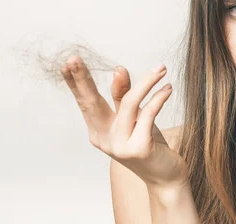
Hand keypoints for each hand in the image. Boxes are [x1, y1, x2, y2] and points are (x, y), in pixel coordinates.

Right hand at [61, 56, 188, 189]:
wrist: (166, 175)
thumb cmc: (148, 143)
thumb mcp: (133, 117)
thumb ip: (123, 96)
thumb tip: (118, 70)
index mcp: (98, 130)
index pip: (84, 102)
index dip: (75, 82)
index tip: (67, 62)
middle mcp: (104, 139)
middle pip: (92, 103)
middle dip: (83, 79)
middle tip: (74, 59)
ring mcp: (120, 146)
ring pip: (129, 104)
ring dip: (146, 82)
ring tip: (161, 69)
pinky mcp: (139, 149)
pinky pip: (148, 114)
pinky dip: (159, 98)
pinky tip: (168, 89)